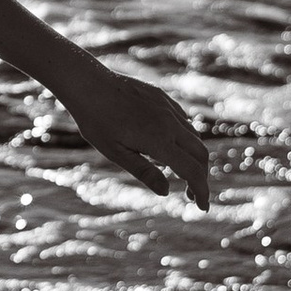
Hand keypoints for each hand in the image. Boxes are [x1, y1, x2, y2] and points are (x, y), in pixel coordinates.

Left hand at [54, 61, 211, 207]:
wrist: (88, 83)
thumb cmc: (96, 121)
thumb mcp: (115, 152)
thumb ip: (143, 171)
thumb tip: (166, 191)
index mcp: (159, 140)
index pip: (192, 171)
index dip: (201, 191)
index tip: (202, 207)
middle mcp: (169, 122)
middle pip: (200, 154)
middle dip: (201, 177)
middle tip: (189, 195)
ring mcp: (167, 107)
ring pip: (194, 137)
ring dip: (194, 158)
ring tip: (178, 173)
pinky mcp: (162, 98)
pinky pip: (183, 121)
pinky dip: (185, 139)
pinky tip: (169, 147)